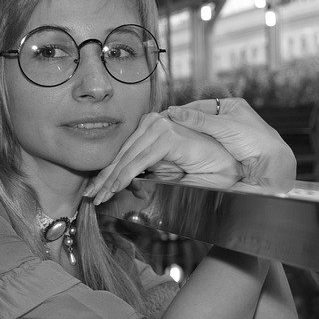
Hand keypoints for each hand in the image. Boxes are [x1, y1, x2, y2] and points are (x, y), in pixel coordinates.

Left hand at [84, 112, 240, 204]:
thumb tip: (126, 183)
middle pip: (122, 153)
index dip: (108, 172)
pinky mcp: (168, 136)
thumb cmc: (201, 166)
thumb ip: (148, 172)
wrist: (228, 163)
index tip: (95, 190)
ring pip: (128, 157)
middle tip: (90, 196)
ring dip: (111, 180)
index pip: (124, 151)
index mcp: (151, 126)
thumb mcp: (167, 170)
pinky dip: (126, 175)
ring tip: (99, 197)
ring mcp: (161, 126)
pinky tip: (115, 188)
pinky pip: (141, 160)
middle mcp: (153, 121)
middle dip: (105, 177)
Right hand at [166, 98, 296, 179]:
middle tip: (164, 129)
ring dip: (189, 136)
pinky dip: (197, 145)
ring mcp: (230, 133)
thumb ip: (199, 120)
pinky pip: (208, 143)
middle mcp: (230, 117)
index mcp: (232, 105)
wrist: (272, 162)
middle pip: (200, 119)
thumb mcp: (224, 127)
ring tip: (171, 138)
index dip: (182, 112)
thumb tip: (173, 112)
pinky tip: (187, 148)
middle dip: (184, 124)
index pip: (200, 106)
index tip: (165, 117)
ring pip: (203, 132)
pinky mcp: (229, 147)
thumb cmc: (255, 140)